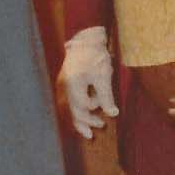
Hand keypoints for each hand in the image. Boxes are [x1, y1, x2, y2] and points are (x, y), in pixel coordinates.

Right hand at [58, 26, 119, 140]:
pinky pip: (69, 103)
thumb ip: (106, 96)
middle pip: (73, 111)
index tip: (105, 100)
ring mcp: (62, 87)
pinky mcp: (64, 86)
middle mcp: (63, 88)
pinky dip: (76, 112)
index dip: (96, 106)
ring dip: (80, 121)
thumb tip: (113, 114)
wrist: (84, 41)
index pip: (83, 105)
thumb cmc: (95, 56)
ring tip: (88, 133)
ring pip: (69, 109)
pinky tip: (81, 119)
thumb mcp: (104, 75)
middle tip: (100, 127)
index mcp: (73, 84)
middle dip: (86, 121)